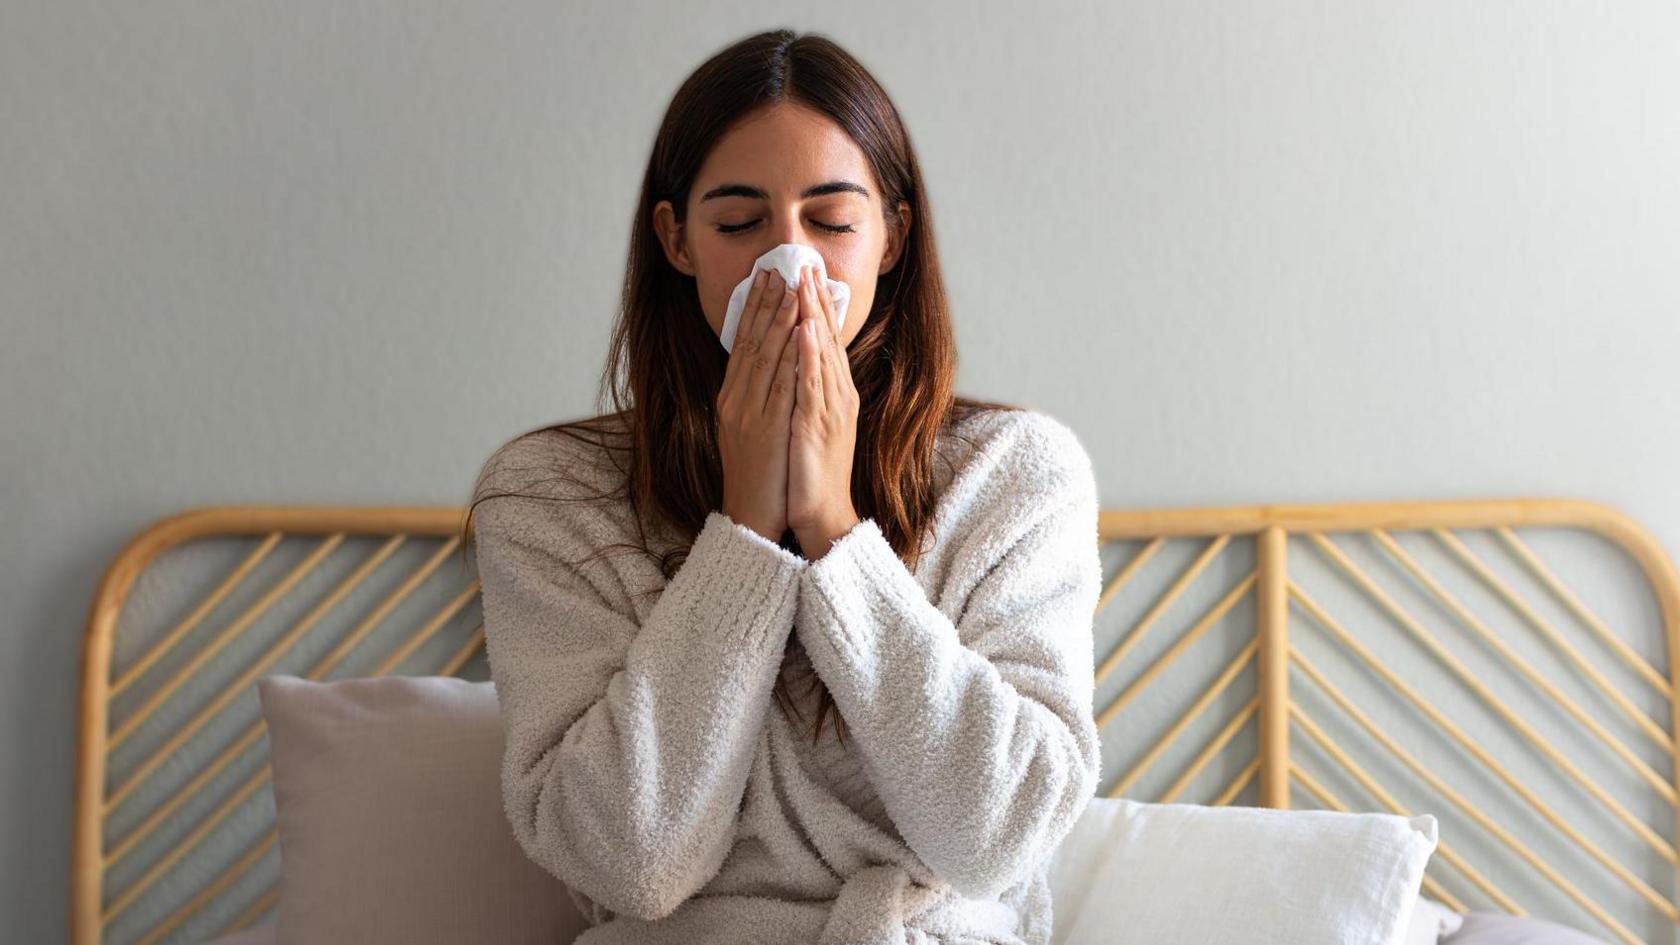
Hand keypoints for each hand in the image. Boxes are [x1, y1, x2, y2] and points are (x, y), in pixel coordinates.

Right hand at [716, 268, 801, 542]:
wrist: (751, 516)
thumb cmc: (756, 475)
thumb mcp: (748, 429)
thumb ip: (754, 397)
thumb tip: (767, 367)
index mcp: (731, 399)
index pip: (742, 345)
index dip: (753, 310)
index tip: (765, 279)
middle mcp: (736, 400)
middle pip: (750, 342)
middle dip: (765, 304)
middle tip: (776, 268)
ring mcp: (749, 412)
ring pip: (765, 357)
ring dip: (778, 320)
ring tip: (789, 288)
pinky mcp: (765, 427)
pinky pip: (780, 384)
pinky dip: (789, 355)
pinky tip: (799, 333)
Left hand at [788, 263, 861, 558]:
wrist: (823, 513)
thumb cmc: (814, 471)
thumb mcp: (814, 422)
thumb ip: (812, 392)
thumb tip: (802, 364)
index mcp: (835, 393)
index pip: (825, 340)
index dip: (817, 306)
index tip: (807, 274)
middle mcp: (838, 395)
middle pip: (826, 338)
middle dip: (815, 299)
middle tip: (806, 263)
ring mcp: (830, 409)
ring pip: (821, 353)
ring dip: (812, 316)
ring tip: (804, 283)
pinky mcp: (817, 425)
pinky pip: (812, 384)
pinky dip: (808, 355)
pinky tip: (803, 331)